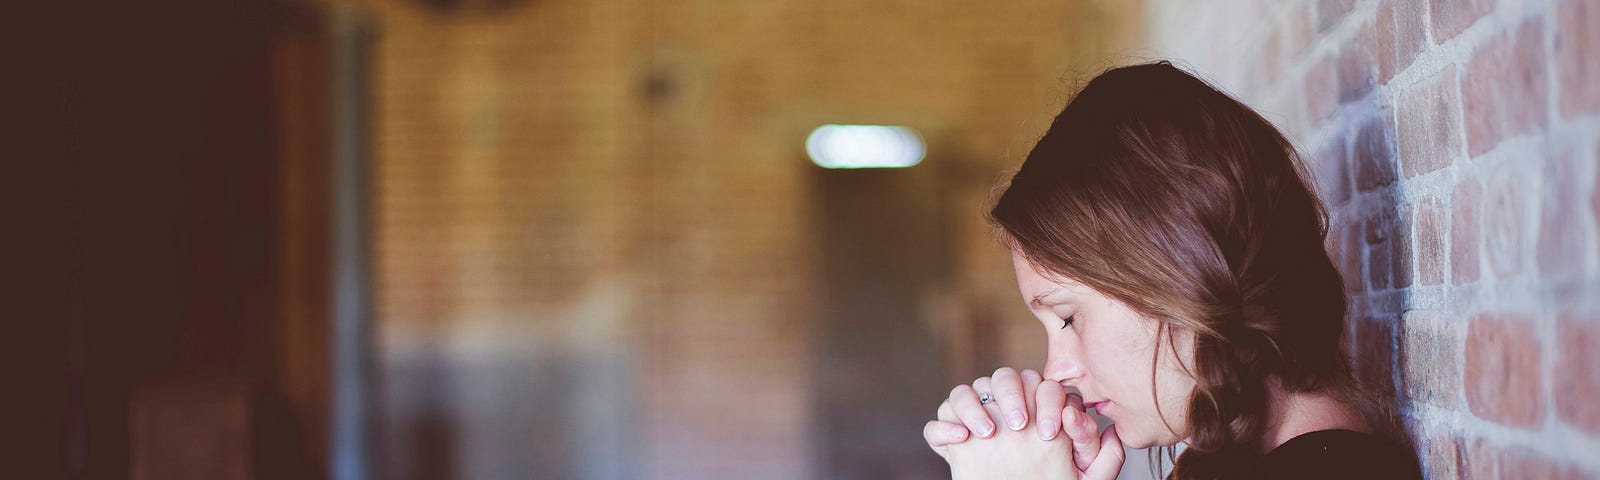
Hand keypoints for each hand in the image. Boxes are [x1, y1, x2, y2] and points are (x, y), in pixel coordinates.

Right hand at [924, 368, 1125, 478]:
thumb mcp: (1087, 479)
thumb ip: (1101, 455)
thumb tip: (1091, 422)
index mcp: (1038, 408)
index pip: (1042, 386)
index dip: (1046, 402)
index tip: (1049, 433)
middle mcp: (1004, 408)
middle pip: (1002, 377)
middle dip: (1011, 396)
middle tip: (1019, 425)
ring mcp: (974, 421)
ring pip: (964, 392)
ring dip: (973, 406)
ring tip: (987, 433)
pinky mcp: (950, 441)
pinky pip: (936, 424)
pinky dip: (943, 428)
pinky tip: (959, 440)